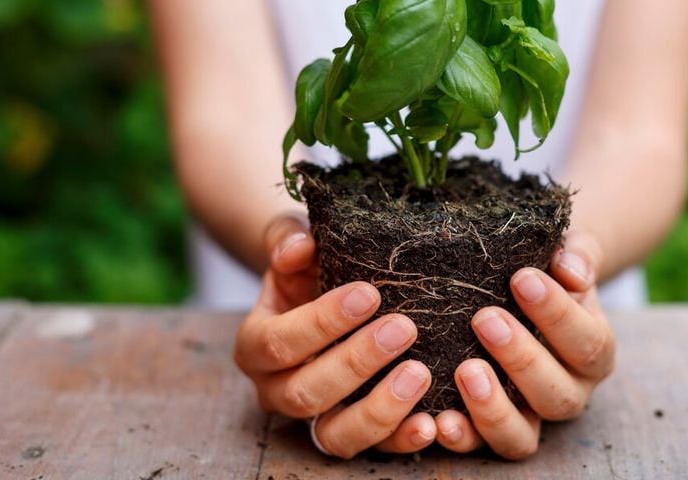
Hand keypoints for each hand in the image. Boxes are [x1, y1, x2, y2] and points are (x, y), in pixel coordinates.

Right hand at [234, 213, 437, 457]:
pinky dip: (402, 441)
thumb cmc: (308, 265)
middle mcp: (275, 391)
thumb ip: (288, 238)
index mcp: (255, 345)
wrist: (325, 288)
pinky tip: (432, 421)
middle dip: (356, 362)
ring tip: (420, 374)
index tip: (368, 294)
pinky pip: (372, 449)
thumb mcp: (293, 242)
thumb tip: (300, 247)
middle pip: (306, 392)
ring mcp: (313, 418)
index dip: (322, 322)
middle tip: (403, 328)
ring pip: (335, 434)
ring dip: (379, 409)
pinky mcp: (351, 433)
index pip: (279, 343)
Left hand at [434, 229, 614, 459]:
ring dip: (493, 409)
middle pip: (557, 395)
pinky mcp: (491, 429)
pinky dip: (461, 437)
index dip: (557, 314)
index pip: (588, 343)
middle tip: (485, 320)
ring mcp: (530, 417)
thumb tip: (571, 270)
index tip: (522, 278)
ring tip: (465, 371)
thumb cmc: (546, 268)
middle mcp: (569, 392)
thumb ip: (577, 255)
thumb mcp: (567, 252)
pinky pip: (481, 447)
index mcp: (594, 352)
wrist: (521, 286)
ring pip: (522, 435)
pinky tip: (438, 419)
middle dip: (521, 359)